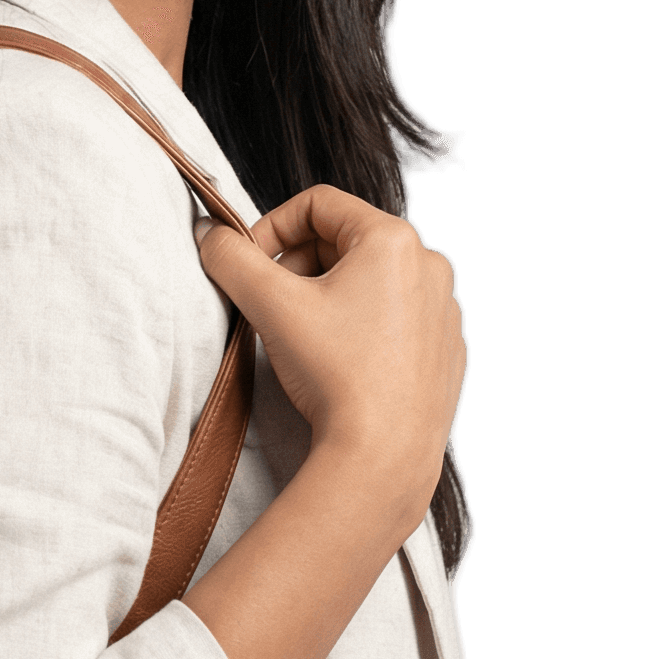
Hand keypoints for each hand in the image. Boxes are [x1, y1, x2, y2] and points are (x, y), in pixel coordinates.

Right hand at [197, 186, 466, 533]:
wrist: (383, 455)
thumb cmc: (336, 375)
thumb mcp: (270, 305)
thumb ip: (231, 258)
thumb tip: (211, 235)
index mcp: (394, 239)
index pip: (318, 204)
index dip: (271, 227)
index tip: (251, 265)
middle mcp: (431, 265)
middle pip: (346, 241)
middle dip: (301, 266)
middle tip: (273, 306)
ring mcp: (444, 310)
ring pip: (372, 281)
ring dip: (331, 297)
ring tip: (306, 338)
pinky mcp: (447, 349)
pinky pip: (398, 319)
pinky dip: (363, 328)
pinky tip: (342, 364)